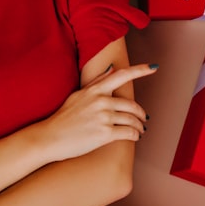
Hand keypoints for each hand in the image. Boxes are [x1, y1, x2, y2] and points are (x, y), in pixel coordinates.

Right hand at [38, 63, 155, 161]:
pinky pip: (129, 133)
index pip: (121, 75)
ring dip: (139, 127)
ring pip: (132, 120)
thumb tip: (111, 68)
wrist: (51, 137)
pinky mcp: (105, 134)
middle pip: (132, 105)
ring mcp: (103, 117)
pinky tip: (134, 137)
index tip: (153, 67)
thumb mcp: (78, 95)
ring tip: (139, 131)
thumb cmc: (64, 117)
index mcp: (95, 90)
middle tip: (143, 119)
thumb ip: (97, 82)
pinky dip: (135, 136)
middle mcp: (101, 101)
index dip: (140, 70)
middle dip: (141, 114)